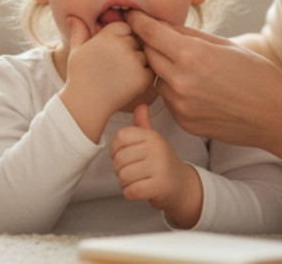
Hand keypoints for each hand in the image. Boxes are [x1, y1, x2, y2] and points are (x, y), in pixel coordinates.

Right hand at [59, 16, 152, 141]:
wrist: (86, 102)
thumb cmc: (80, 75)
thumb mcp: (76, 50)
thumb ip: (79, 31)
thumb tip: (73, 16)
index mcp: (107, 36)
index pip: (125, 26)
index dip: (119, 37)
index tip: (112, 49)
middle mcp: (122, 46)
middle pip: (135, 40)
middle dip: (129, 49)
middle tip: (114, 64)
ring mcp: (133, 62)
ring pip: (144, 55)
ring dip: (136, 62)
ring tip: (120, 74)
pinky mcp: (142, 78)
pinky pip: (149, 70)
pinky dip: (141, 76)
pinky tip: (126, 82)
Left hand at [111, 103, 202, 227]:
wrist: (183, 186)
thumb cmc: (161, 162)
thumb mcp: (153, 142)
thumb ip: (142, 125)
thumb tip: (140, 105)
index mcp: (152, 136)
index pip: (119, 138)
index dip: (115, 150)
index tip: (125, 156)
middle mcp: (157, 149)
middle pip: (118, 159)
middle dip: (119, 169)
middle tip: (133, 171)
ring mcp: (160, 168)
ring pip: (123, 176)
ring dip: (125, 183)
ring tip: (137, 180)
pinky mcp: (160, 187)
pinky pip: (131, 191)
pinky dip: (130, 193)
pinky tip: (140, 190)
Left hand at [128, 9, 281, 154]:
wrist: (276, 116)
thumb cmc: (256, 77)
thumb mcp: (224, 45)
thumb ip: (188, 35)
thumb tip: (161, 25)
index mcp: (193, 56)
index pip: (150, 33)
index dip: (137, 21)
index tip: (131, 15)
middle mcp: (181, 81)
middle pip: (148, 55)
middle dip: (151, 45)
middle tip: (160, 40)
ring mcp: (180, 104)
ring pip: (156, 78)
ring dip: (163, 70)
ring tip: (189, 69)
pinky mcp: (183, 121)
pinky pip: (166, 98)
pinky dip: (173, 90)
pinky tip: (194, 89)